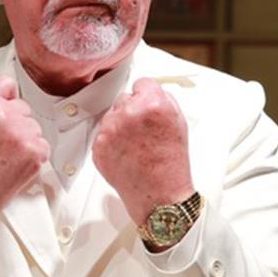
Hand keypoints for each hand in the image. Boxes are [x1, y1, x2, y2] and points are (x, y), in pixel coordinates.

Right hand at [0, 76, 49, 230]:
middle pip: (23, 108)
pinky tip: (16, 163)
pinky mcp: (35, 150)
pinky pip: (42, 145)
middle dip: (16, 122)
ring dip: (26, 140)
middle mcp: (3, 116)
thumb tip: (4, 98)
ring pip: (34, 127)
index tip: (10, 100)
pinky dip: (34, 155)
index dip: (8, 95)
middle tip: (2, 142)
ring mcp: (21, 133)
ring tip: (7, 156)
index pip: (5, 84)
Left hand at [92, 78, 194, 226]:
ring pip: (111, 116)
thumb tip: (151, 93)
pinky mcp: (98, 146)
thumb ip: (164, 102)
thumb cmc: (171, 163)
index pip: (142, 83)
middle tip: (143, 131)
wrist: (160, 193)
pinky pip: (102, 134)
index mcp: (152, 104)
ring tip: (136, 146)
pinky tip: (126, 154)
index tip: (146, 101)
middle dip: (132, 110)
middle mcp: (128, 113)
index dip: (147, 94)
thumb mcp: (179, 123)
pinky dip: (111, 142)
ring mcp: (110, 130)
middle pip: (124, 99)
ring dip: (120, 126)